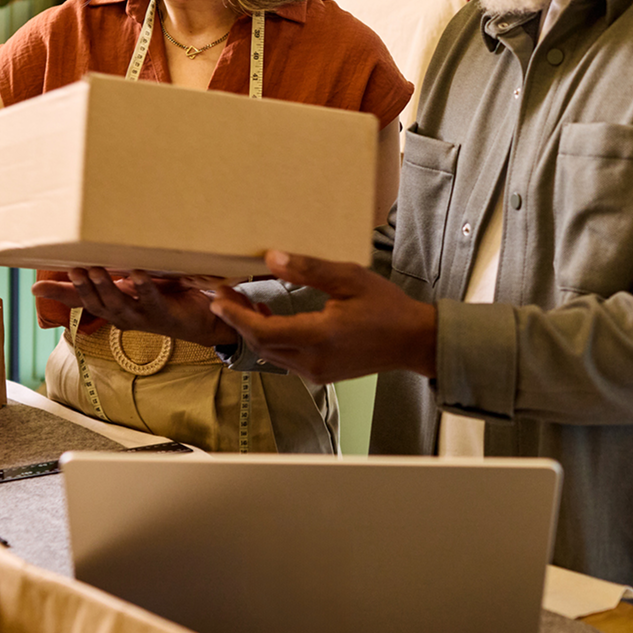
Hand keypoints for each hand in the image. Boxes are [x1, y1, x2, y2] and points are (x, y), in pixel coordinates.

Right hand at [31, 269, 239, 345]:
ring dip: (106, 287)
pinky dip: (143, 288)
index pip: (80, 301)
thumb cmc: (159, 298)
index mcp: (111, 307)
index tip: (36, 288)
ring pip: (118, 304)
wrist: (198, 321)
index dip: (59, 294)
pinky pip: (150, 300)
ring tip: (96, 269)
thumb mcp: (129, 285)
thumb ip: (108, 276)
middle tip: (74, 269)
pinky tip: (137, 274)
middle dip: (84, 287)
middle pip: (96, 303)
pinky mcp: (163, 314)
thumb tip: (86, 263)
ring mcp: (141, 316)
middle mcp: (122, 315)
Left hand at [209, 251, 436, 385]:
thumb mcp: (349, 278)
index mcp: (320, 337)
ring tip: (242, 302)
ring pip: (271, 353)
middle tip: (224, 295)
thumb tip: (272, 257)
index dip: (236, 316)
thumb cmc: (386, 307)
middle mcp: (314, 361)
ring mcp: (316, 372)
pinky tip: (269, 318)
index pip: (264, 331)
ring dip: (253, 330)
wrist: (413, 341)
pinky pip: (285, 358)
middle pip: (261, 344)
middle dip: (238, 320)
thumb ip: (309, 269)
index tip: (218, 299)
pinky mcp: (321, 374)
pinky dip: (270, 339)